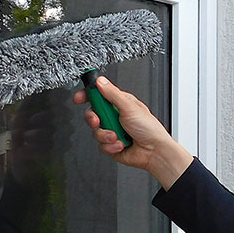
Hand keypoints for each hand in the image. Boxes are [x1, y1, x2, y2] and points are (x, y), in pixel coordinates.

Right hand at [73, 76, 192, 187]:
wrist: (154, 152)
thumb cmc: (149, 129)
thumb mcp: (129, 106)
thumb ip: (112, 93)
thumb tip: (100, 81)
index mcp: (119, 104)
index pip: (98, 96)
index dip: (87, 96)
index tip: (79, 98)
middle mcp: (115, 117)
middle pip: (92, 114)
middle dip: (93, 118)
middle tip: (98, 121)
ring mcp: (112, 131)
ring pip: (95, 131)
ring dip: (105, 135)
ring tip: (117, 136)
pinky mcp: (111, 145)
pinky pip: (101, 145)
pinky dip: (110, 146)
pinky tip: (121, 145)